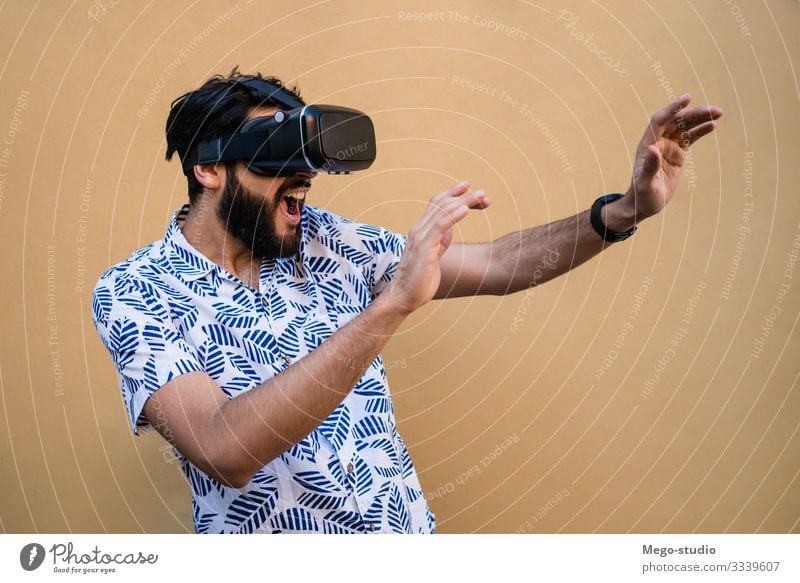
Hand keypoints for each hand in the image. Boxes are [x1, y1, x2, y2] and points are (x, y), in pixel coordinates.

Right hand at [382, 181, 489, 314]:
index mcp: (421, 232)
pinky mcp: (424, 249)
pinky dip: (453, 216)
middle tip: (483, 193)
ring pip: (442, 211)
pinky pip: (439, 226)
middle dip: (464, 196)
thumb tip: (448, 231)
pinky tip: (466, 210)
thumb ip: (439, 243)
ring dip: (464, 202)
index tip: (469, 187)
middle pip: (442, 204)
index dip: (452, 194)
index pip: (436, 205)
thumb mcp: (432, 259)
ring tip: (481, 196)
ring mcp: (420, 238)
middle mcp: (419, 231)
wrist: (403, 297)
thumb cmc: (417, 281)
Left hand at [621, 93, 722, 221]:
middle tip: (715, 110)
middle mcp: (657, 142)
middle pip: (676, 121)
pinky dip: (700, 131)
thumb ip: (649, 167)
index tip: (688, 98)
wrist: (644, 205)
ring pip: (685, 127)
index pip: (660, 120)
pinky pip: (689, 138)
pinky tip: (712, 125)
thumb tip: (653, 148)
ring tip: (718, 113)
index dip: (673, 108)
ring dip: (700, 119)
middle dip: (694, 113)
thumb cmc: (642, 196)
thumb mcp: (645, 184)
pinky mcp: (677, 154)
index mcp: (647, 144)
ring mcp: (668, 146)